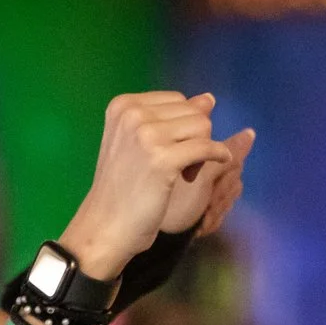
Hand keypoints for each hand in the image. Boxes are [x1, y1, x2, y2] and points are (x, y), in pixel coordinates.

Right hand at [61, 93, 237, 279]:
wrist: (107, 225)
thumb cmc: (123, 188)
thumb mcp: (140, 144)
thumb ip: (171, 120)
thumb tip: (209, 99)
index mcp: (124, 105)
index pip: (177, 100)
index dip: (183, 126)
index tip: (171, 151)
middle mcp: (133, 113)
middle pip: (193, 111)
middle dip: (195, 137)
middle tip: (182, 165)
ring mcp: (147, 135)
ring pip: (202, 126)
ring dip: (203, 149)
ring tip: (185, 172)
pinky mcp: (163, 159)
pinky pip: (207, 147)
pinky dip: (218, 155)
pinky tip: (216, 165)